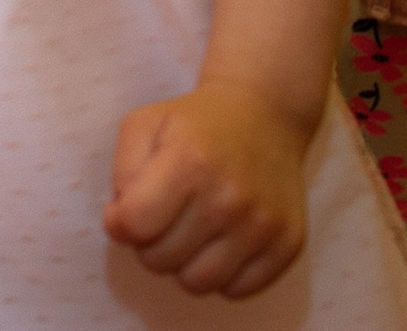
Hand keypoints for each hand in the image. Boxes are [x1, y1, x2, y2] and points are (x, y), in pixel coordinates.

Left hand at [103, 80, 310, 298]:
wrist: (264, 115)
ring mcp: (263, 224)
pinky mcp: (288, 244)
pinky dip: (220, 274)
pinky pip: (236, 290)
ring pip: (197, 283)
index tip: (124, 210)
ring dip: (182, 263)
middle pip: (160, 260)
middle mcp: (230, 197)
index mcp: (190, 162)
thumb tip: (121, 223)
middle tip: (162, 216)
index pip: (135, 226)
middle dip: (149, 242)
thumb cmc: (193, 123)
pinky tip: (218, 242)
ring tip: (188, 231)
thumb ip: (122, 172)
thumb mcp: (143, 125)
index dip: (118, 223)